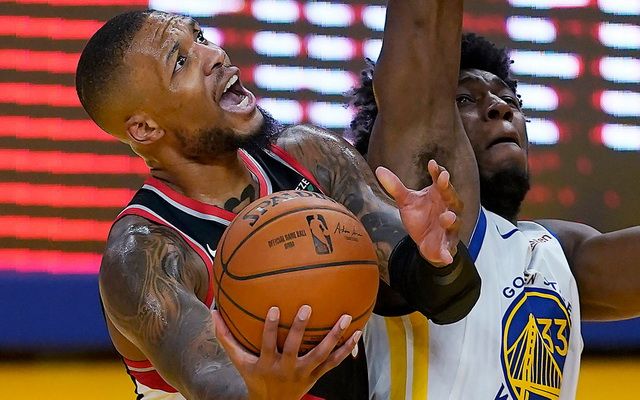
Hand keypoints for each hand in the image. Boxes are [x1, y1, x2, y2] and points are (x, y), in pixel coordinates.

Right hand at [213, 305, 360, 399]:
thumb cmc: (253, 376)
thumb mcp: (238, 360)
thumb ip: (226, 337)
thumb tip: (213, 311)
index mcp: (267, 363)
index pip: (267, 343)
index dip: (271, 327)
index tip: (275, 308)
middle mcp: (286, 368)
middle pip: (294, 348)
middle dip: (300, 329)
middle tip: (308, 308)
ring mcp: (304, 373)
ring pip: (321, 355)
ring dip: (334, 337)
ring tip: (345, 318)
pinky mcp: (317, 376)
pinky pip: (334, 362)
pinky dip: (346, 348)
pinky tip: (357, 333)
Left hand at [376, 159, 461, 266]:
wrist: (424, 242)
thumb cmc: (420, 217)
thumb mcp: (405, 201)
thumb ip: (395, 187)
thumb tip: (379, 169)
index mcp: (438, 195)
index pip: (440, 180)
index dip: (438, 172)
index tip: (431, 164)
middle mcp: (447, 208)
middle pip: (452, 197)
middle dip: (448, 190)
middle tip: (443, 181)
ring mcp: (449, 227)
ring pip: (454, 222)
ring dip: (451, 219)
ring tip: (447, 216)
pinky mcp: (446, 244)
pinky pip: (449, 248)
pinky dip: (448, 252)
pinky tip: (446, 256)